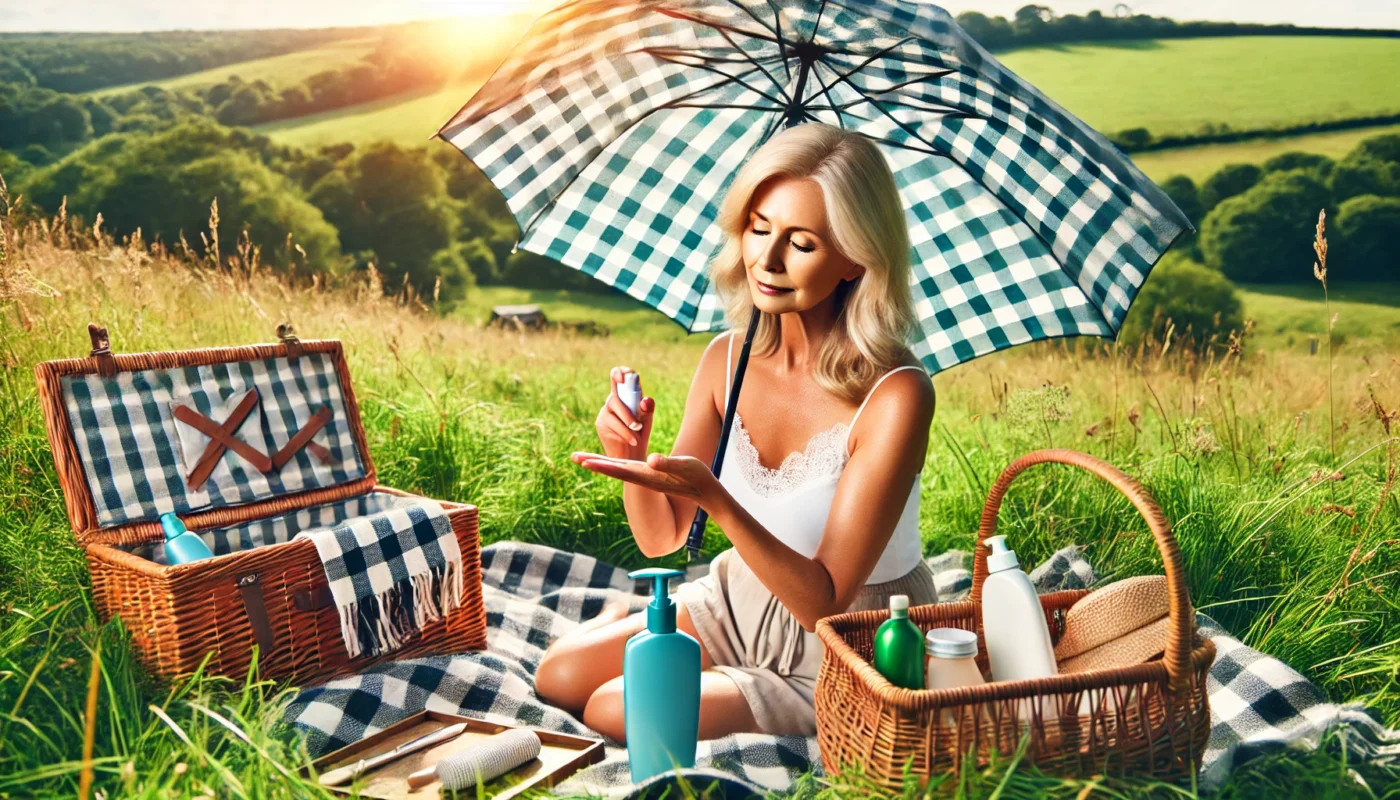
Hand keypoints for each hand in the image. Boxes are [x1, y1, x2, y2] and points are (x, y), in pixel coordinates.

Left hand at [571, 452, 725, 510]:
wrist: (706, 493)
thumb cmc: (697, 478)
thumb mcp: (684, 467)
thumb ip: (668, 464)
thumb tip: (652, 460)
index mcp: (648, 474)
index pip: (619, 468)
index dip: (601, 464)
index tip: (584, 461)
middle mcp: (643, 477)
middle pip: (613, 469)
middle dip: (594, 462)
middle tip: (574, 457)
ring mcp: (647, 477)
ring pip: (619, 469)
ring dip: (601, 463)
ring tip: (585, 459)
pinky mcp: (652, 475)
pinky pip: (628, 468)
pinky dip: (616, 463)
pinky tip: (610, 462)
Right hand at [595, 366, 654, 459]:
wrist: (632, 455)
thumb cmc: (640, 434)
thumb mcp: (647, 420)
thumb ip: (647, 409)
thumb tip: (646, 400)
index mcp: (625, 394)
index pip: (621, 376)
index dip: (620, 372)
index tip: (622, 377)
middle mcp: (613, 400)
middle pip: (615, 397)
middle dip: (627, 412)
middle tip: (638, 426)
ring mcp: (605, 411)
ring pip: (613, 411)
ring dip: (627, 423)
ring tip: (637, 435)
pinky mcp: (600, 424)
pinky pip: (612, 424)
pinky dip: (624, 433)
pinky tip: (632, 441)